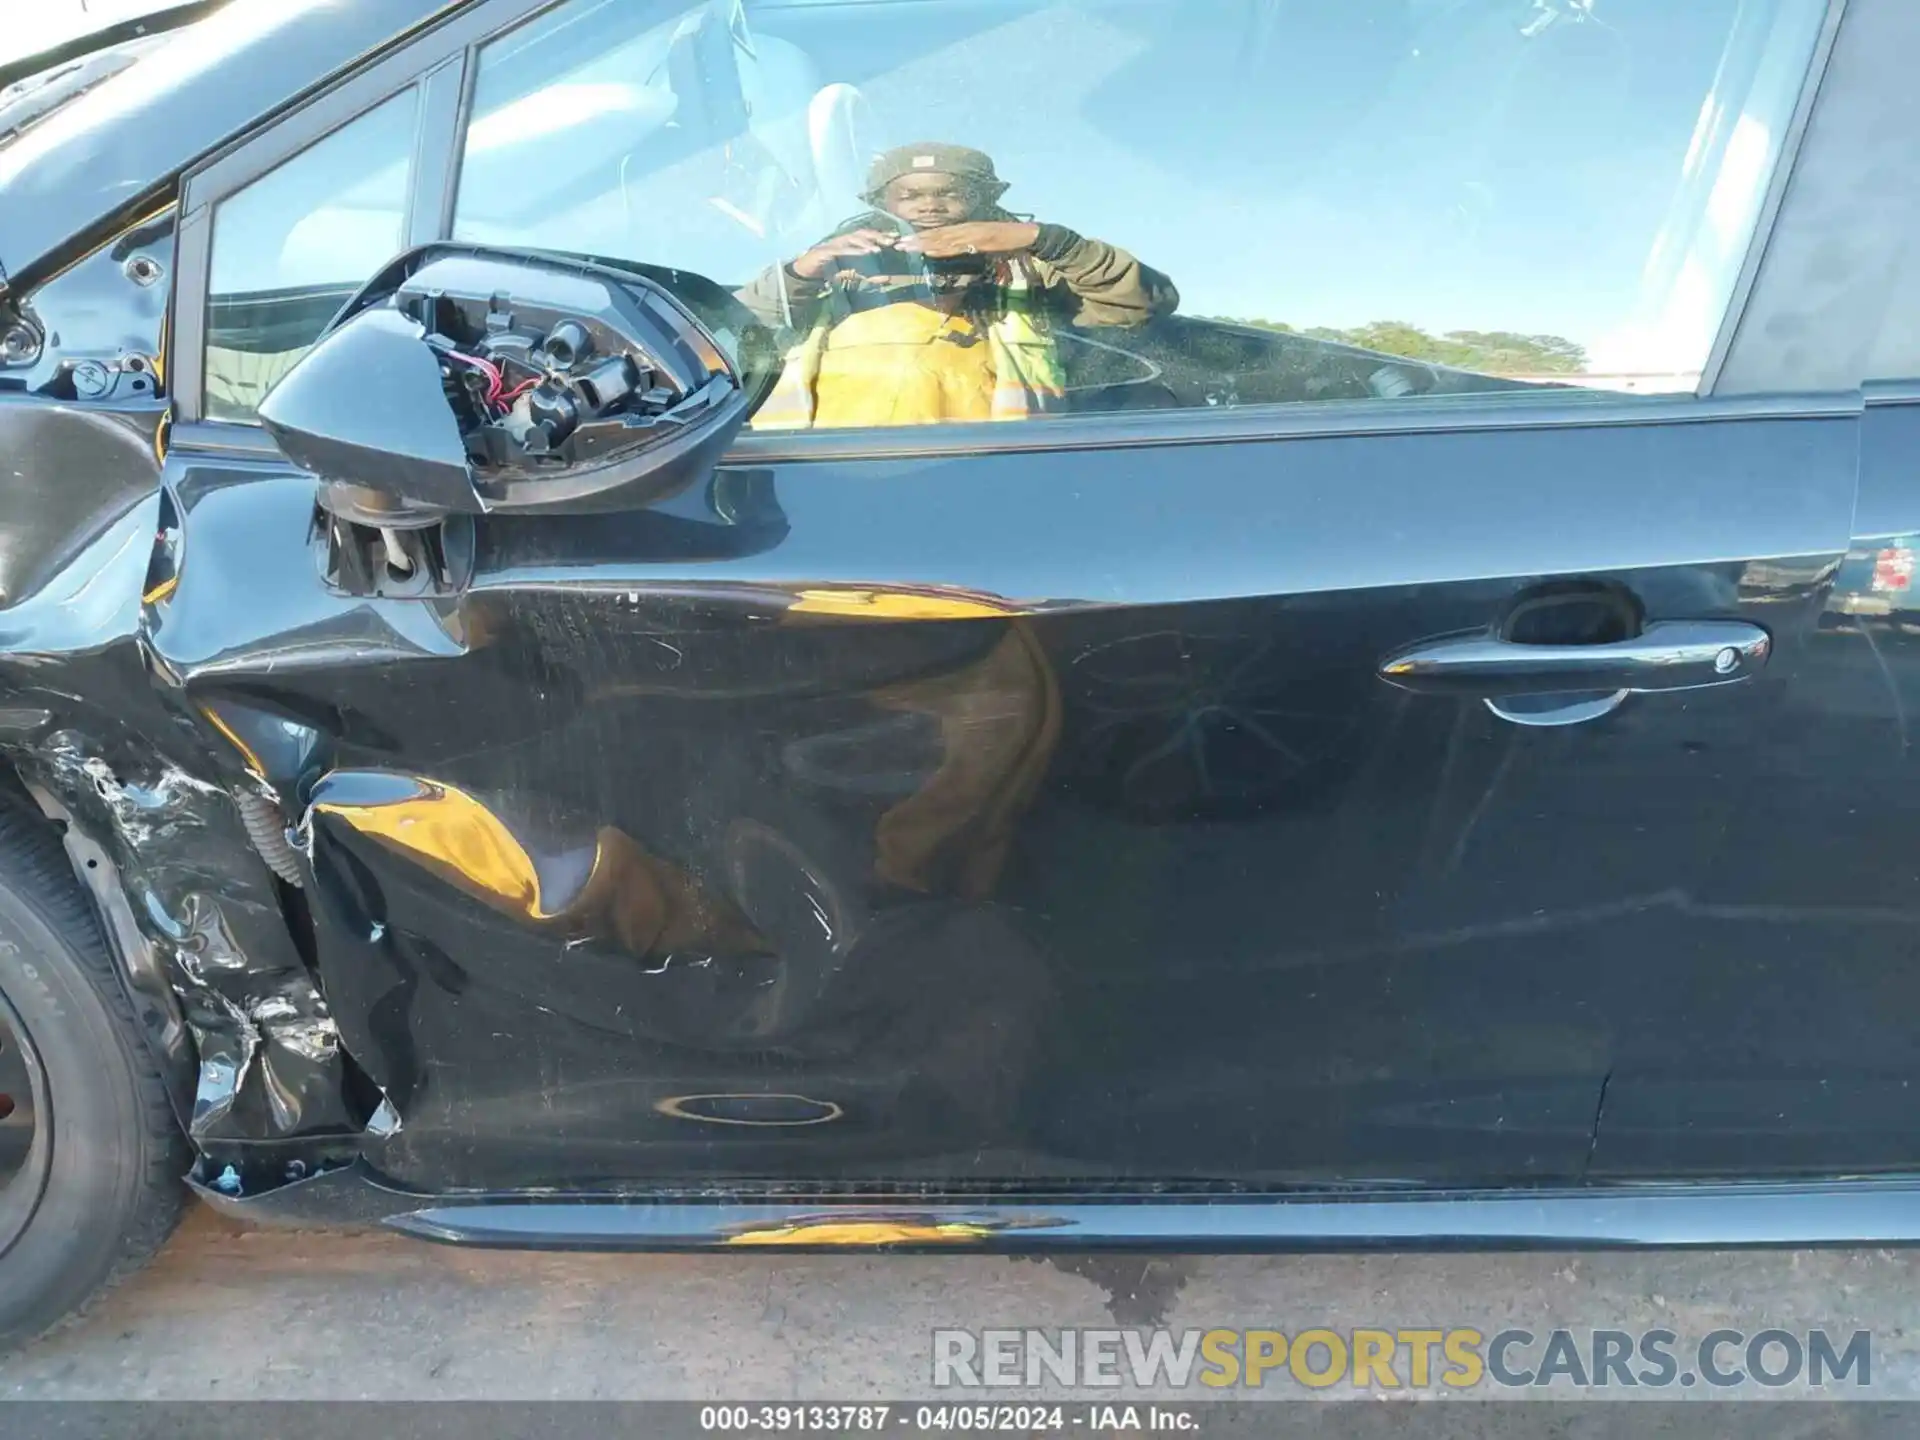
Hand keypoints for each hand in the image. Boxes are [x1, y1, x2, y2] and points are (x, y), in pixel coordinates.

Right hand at [789, 228, 897, 279]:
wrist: (806, 272)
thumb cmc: (830, 270)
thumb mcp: (853, 273)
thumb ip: (869, 275)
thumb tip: (888, 279)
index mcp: (850, 242)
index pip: (868, 236)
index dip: (882, 236)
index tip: (897, 239)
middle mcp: (843, 239)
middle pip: (863, 234)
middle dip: (877, 236)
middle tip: (891, 241)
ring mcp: (835, 243)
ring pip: (852, 239)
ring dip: (866, 243)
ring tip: (877, 249)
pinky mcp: (826, 250)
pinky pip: (841, 249)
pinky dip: (853, 251)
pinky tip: (862, 253)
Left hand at [896, 221, 1040, 258]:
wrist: (1027, 236)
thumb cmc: (1007, 242)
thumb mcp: (983, 246)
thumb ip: (969, 248)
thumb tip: (954, 257)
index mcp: (964, 229)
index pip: (938, 234)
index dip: (920, 238)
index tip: (903, 242)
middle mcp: (964, 228)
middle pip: (935, 234)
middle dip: (915, 240)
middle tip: (895, 244)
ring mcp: (971, 232)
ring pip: (942, 238)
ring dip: (922, 243)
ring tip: (906, 247)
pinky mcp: (978, 238)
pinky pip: (957, 244)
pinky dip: (942, 246)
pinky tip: (929, 249)